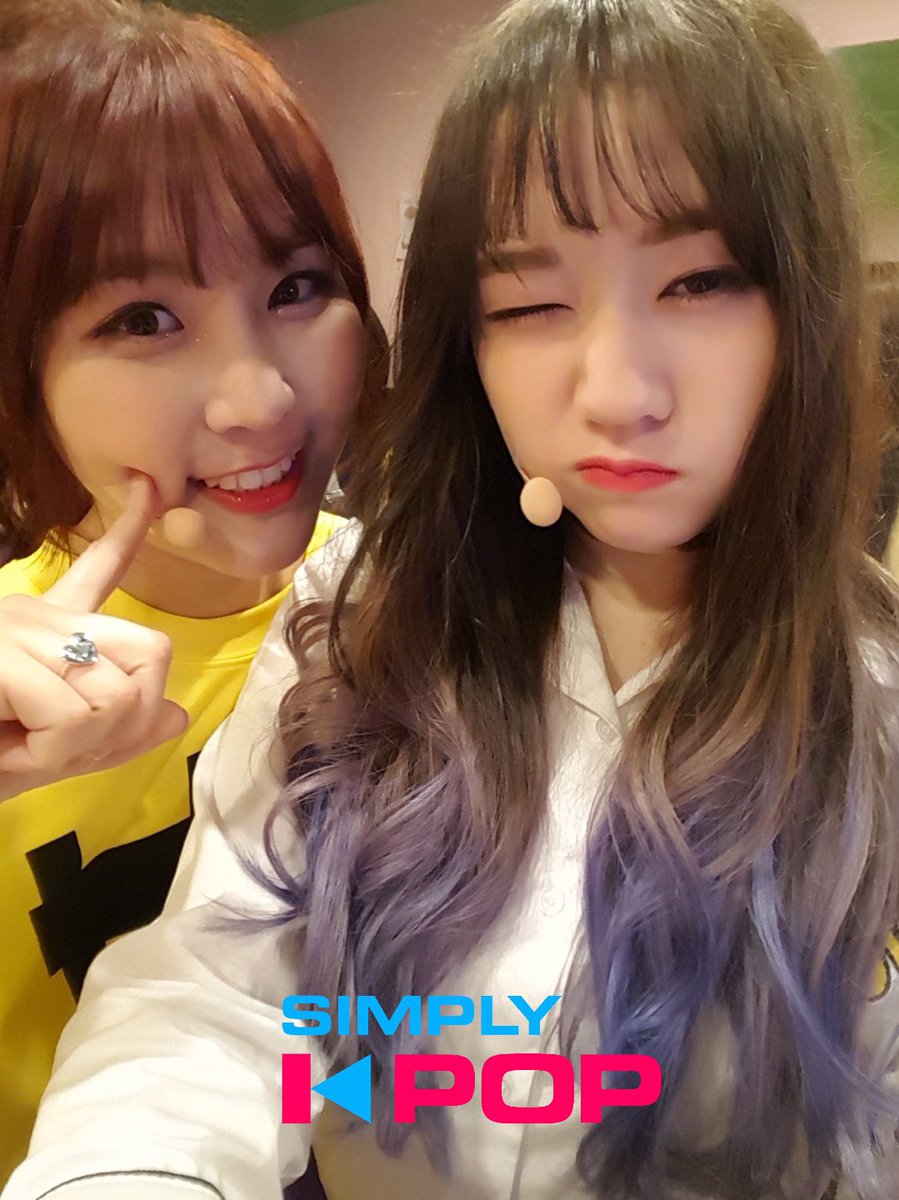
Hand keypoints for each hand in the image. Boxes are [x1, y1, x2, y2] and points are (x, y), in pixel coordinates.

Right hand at [0, 477, 189, 801]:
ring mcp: (14, 627)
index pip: (101, 571)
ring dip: (77, 748)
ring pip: (116, 697)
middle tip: (61, 747)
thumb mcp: (56, 754)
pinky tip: (8, 750)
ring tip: (19, 749)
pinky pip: (75, 716)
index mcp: (46, 631)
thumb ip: (115, 736)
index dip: (127, 531)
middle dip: (126, 721)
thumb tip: (178, 714)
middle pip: (151, 652)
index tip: (146, 486)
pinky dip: (50, 754)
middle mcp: (34, 616)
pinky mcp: (0, 652)